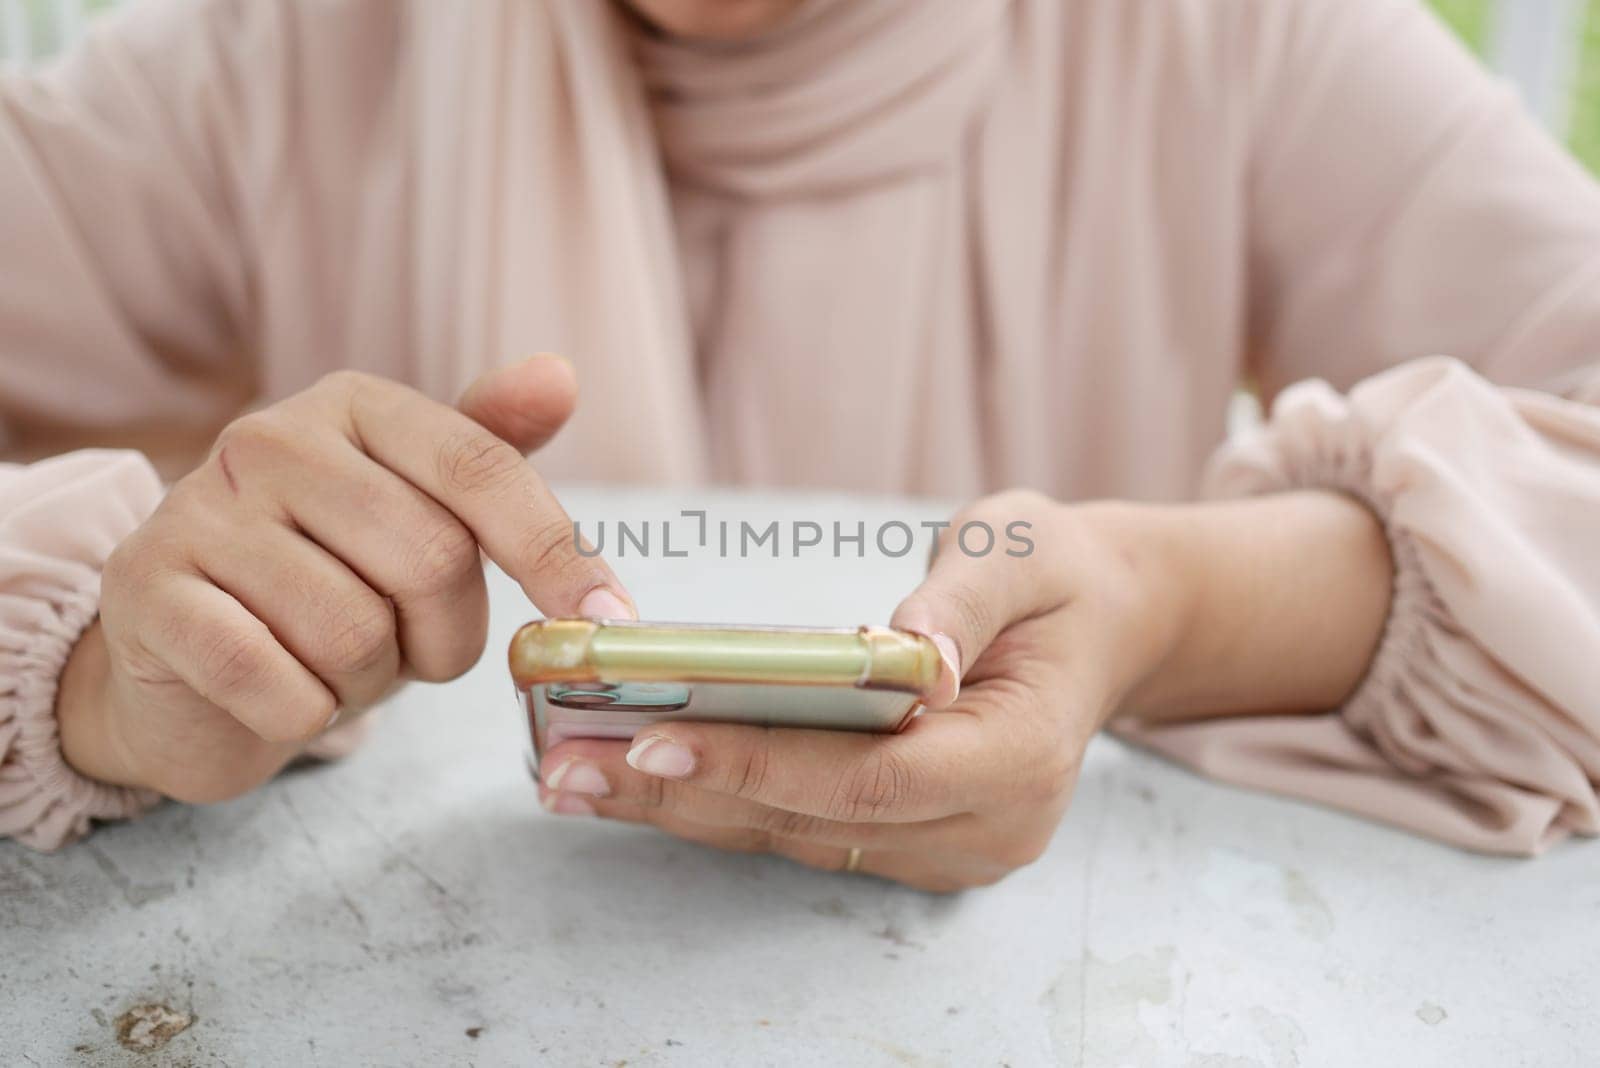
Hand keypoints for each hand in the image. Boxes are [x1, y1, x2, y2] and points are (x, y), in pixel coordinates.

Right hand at [57, 357, 633, 803]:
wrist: (186, 666)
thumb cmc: (328, 584)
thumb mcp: (418, 519)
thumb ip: (489, 457)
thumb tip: (561, 377)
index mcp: (355, 407)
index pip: (480, 467)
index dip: (554, 550)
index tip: (611, 616)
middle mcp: (269, 438)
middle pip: (433, 560)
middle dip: (444, 637)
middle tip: (406, 648)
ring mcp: (197, 510)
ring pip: (355, 633)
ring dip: (365, 680)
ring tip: (328, 663)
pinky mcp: (146, 594)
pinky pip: (275, 684)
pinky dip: (301, 714)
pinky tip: (280, 693)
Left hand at [535, 488, 1390, 891]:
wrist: (1096, 628)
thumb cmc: (1056, 580)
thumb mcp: (1022, 552)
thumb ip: (963, 600)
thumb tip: (906, 650)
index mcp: (1021, 754)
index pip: (879, 778)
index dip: (766, 766)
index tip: (655, 742)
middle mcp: (988, 825)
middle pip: (817, 821)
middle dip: (685, 794)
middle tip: (565, 765)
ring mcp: (951, 849)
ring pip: (795, 839)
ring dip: (680, 809)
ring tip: (572, 773)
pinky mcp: (913, 844)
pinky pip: (802, 832)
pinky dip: (718, 803)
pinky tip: (636, 777)